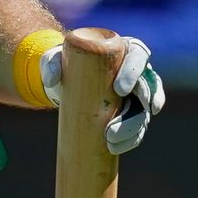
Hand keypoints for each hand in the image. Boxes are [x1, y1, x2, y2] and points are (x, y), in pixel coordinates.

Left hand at [40, 35, 164, 154]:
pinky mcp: (133, 113)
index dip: (134, 71)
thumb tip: (50, 80)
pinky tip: (117, 147)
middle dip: (134, 110)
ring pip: (144, 111)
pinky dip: (132, 138)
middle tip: (111, 126)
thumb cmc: (66, 65)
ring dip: (132, 128)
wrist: (66, 84)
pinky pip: (139, 127)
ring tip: (110, 140)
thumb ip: (50, 64)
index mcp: (124, 50)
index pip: (138, 55)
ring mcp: (137, 94)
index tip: (119, 89)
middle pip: (146, 86)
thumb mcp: (54, 59)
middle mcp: (137, 71)